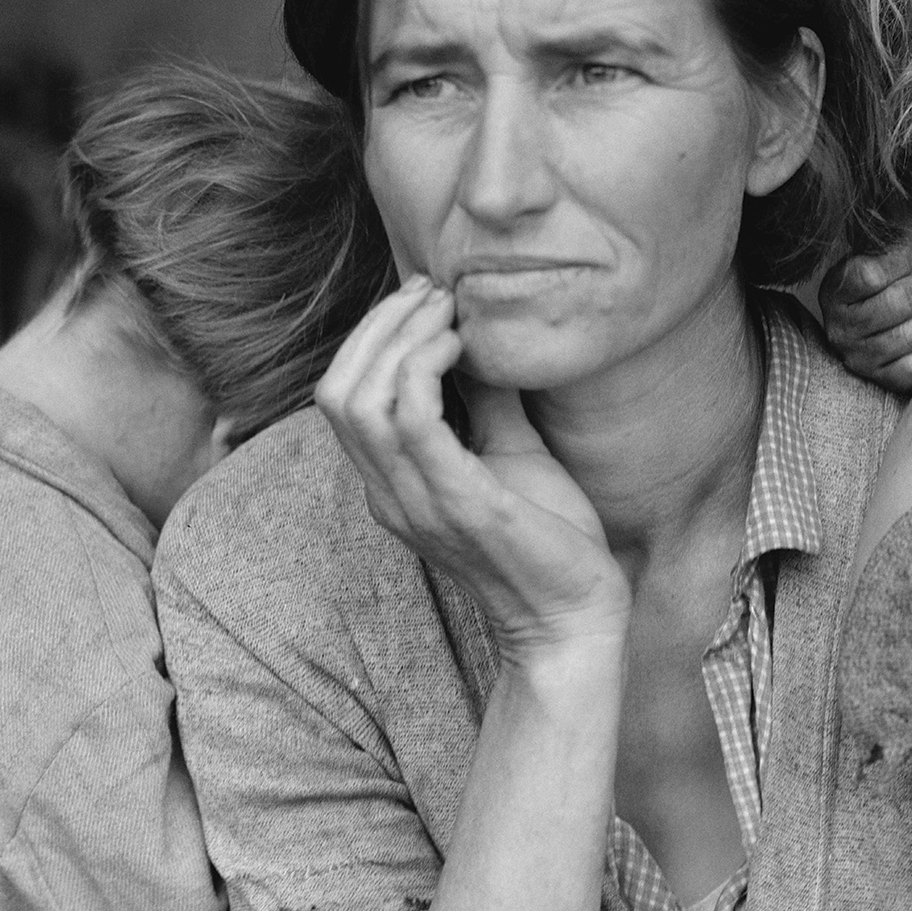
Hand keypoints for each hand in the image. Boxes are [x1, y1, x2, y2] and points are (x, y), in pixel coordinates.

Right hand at [316, 276, 630, 659]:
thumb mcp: (511, 453)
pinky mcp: (457, 504)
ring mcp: (416, 502)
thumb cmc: (548, 541)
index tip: (425, 298)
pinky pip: (412, 421)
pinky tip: (463, 347)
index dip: (371, 336)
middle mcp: (389, 495)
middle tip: (433, 292)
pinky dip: (426, 368)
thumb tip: (484, 337)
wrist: (575, 618)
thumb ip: (487, 401)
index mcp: (392, 484)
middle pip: (336, 391)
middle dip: (378, 326)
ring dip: (400, 337)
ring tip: (448, 311)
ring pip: (359, 400)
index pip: (340, 397)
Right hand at [819, 241, 911, 390]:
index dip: (900, 265)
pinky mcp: (881, 379)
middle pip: (899, 302)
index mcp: (835, 290)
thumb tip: (890, 244)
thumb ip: (883, 244)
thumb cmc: (896, 279)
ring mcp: (858, 357)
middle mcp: (839, 327)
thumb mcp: (885, 251)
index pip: (872, 275)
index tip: (904, 265)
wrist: (901, 315)